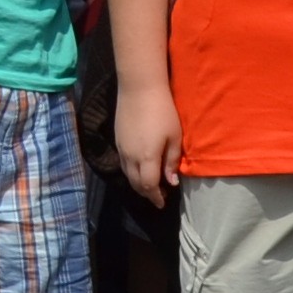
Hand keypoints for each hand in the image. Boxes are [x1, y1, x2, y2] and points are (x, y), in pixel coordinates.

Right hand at [111, 83, 182, 207]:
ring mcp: (121, 149)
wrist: (139, 88)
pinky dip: (131, 172)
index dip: (156, 197)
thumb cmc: (163, 111)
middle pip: (136, 184)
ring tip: (150, 185)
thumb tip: (171, 181)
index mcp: (147, 158)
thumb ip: (171, 161)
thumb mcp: (174, 137)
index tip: (163, 203)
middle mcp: (130, 157)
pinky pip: (123, 164)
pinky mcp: (117, 140)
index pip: (149, 186)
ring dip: (138, 184)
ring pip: (127, 175)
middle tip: (159, 196)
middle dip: (147, 193)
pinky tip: (140, 168)